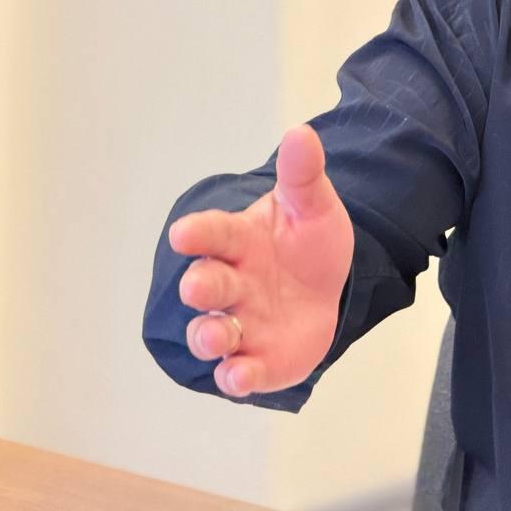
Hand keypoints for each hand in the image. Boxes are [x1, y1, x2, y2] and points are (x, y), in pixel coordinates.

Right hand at [169, 124, 354, 398]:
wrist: (327, 287)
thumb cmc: (307, 243)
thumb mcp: (313, 206)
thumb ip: (303, 175)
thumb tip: (300, 133)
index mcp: (239, 241)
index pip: (212, 234)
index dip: (198, 234)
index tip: (184, 233)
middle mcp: (232, 283)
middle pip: (206, 284)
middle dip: (200, 285)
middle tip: (198, 284)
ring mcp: (241, 324)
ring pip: (212, 334)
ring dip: (209, 337)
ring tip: (216, 335)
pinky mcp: (257, 360)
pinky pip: (239, 372)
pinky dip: (236, 377)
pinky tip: (239, 376)